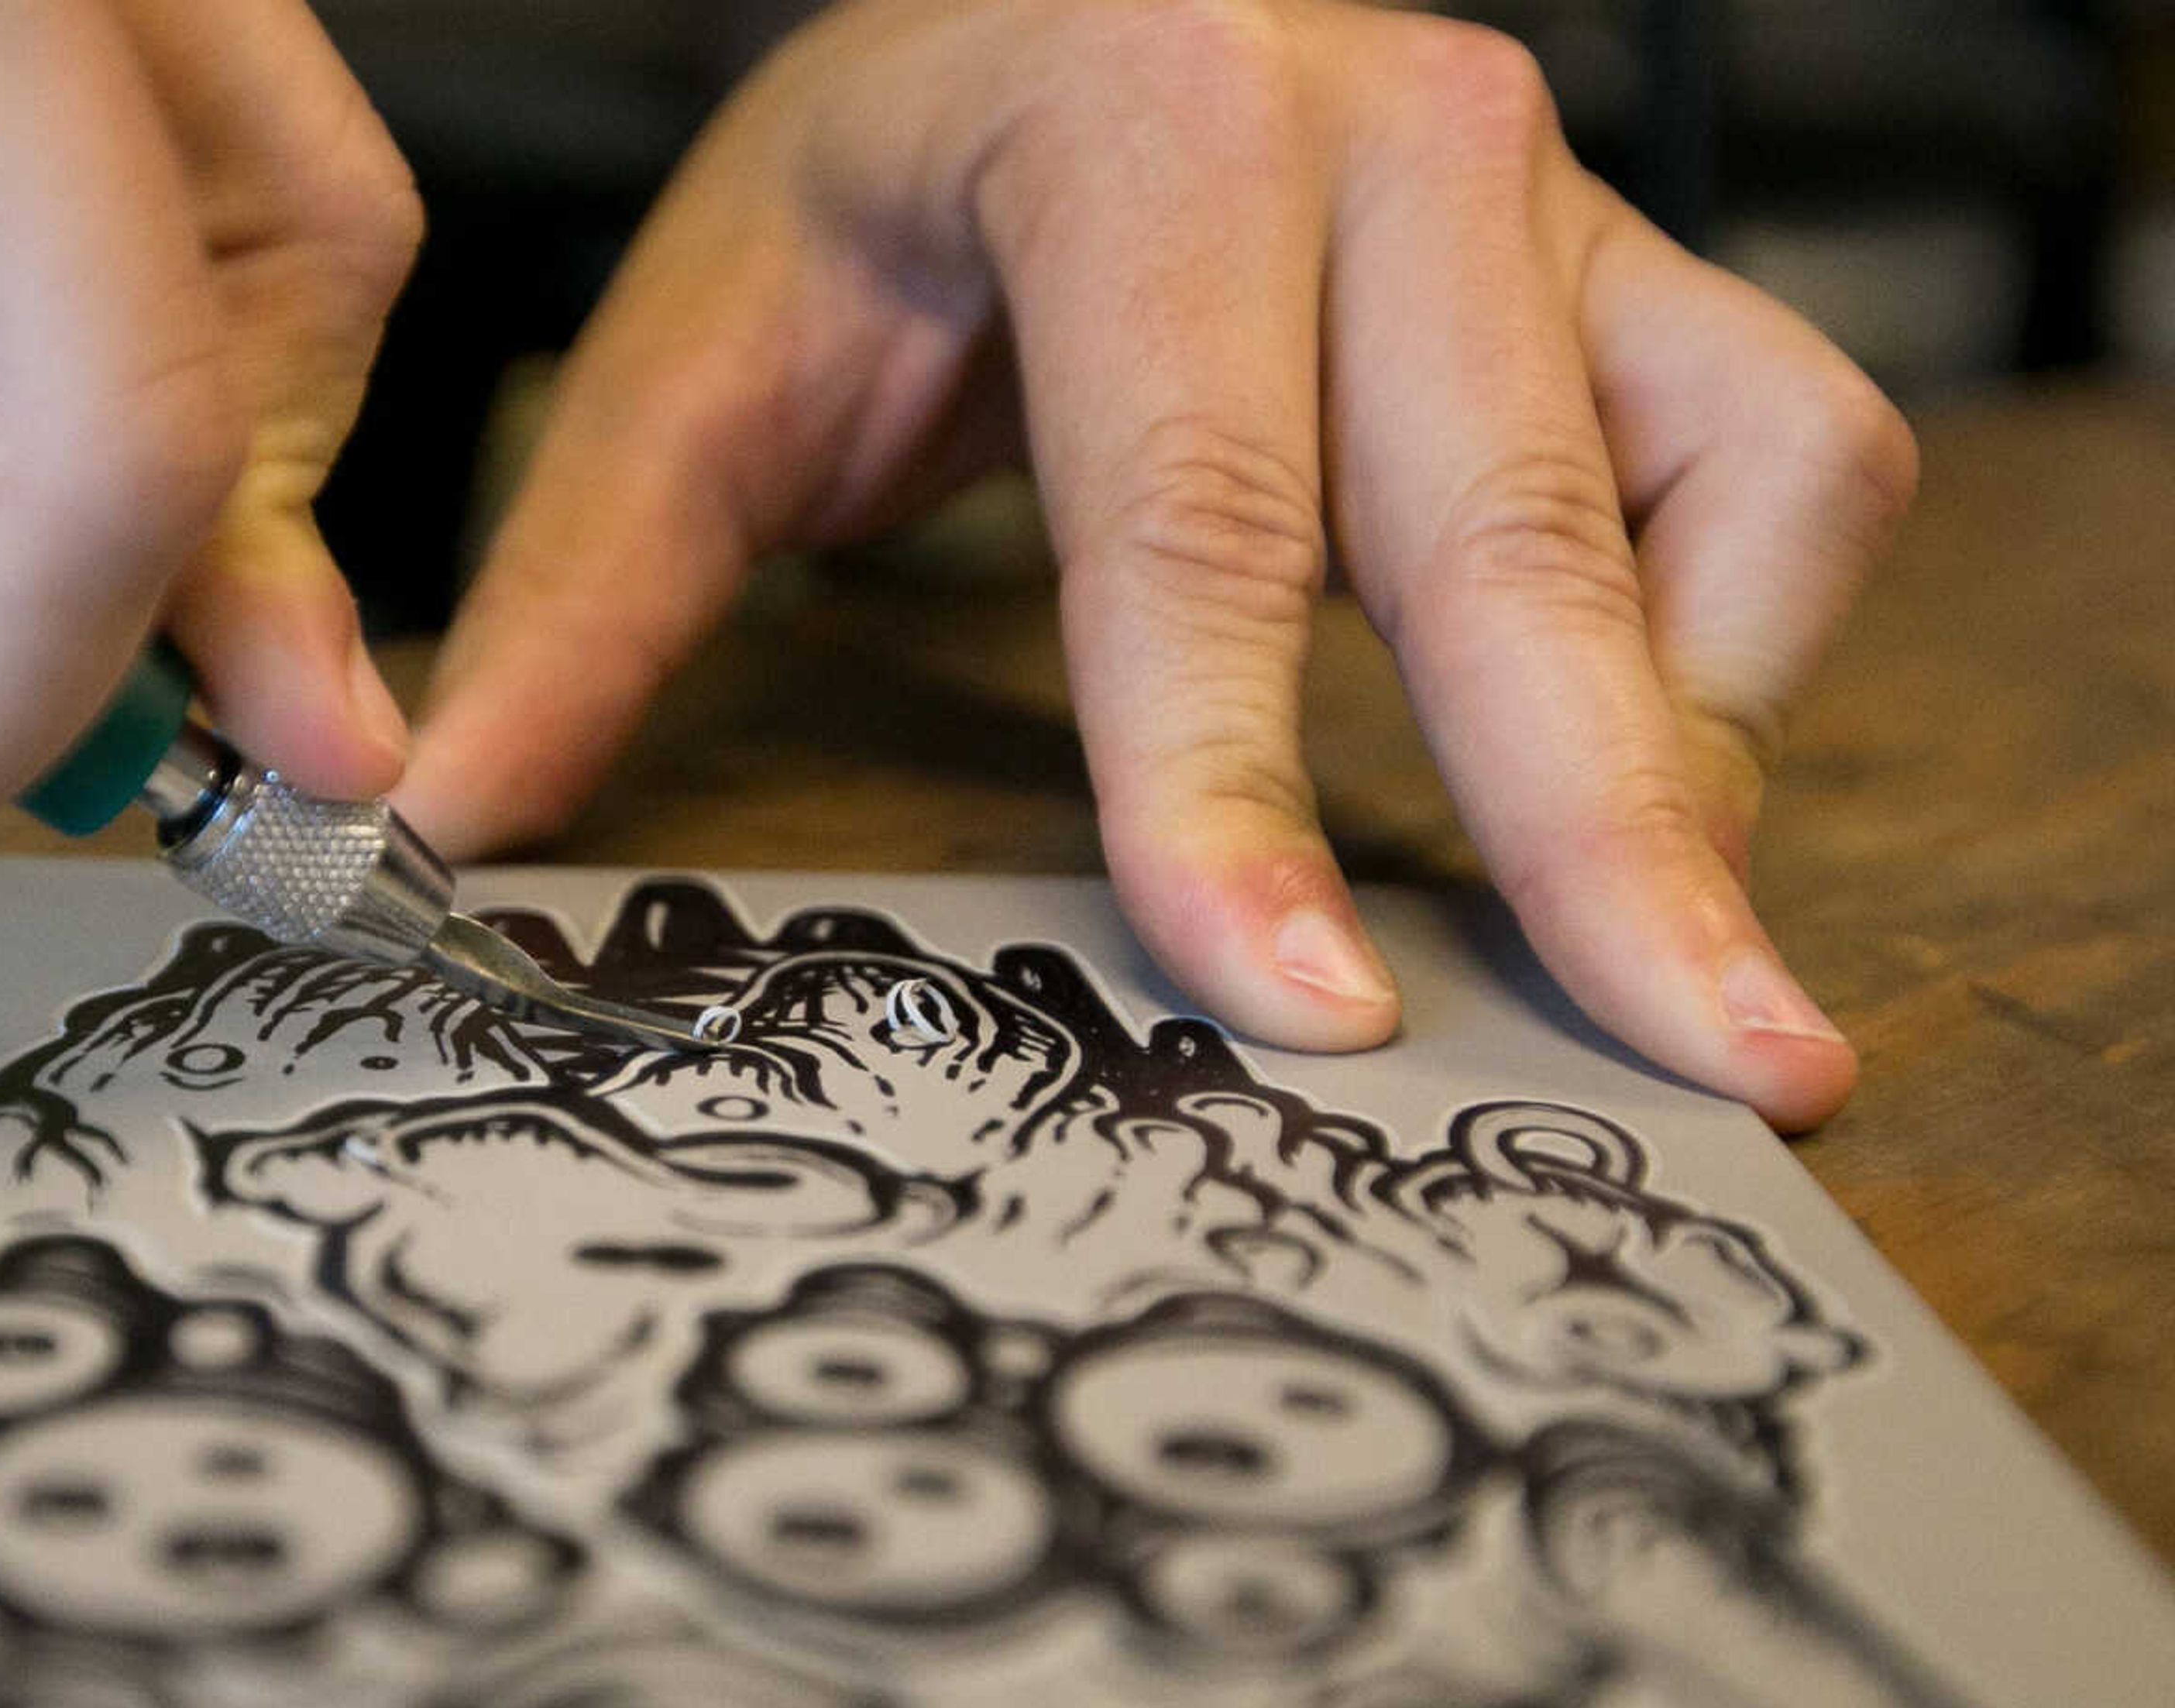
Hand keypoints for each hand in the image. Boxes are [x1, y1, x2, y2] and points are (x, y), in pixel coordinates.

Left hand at [393, 0, 1916, 1130]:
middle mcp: (1390, 136)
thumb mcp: (699, 362)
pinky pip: (1794, 467)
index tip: (1304, 1013)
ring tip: (1663, 968)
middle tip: (1712, 1069)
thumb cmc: (877, 200)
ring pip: (1726, 494)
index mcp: (1137, 132)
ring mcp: (1552, 201)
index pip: (1193, 515)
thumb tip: (446, 820)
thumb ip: (587, 590)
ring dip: (1689, 758)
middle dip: (1604, 834)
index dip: (1238, 787)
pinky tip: (1631, 751)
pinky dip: (1743, 640)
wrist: (1053, 6)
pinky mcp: (1652, 270)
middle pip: (1509, 535)